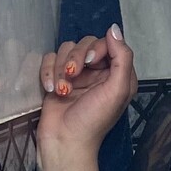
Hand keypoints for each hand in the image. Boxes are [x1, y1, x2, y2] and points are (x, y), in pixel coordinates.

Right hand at [36, 25, 136, 162]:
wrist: (64, 142)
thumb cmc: (94, 120)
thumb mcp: (117, 90)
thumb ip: (122, 57)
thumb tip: (113, 29)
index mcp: (117, 74)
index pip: (108, 43)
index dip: (98, 48)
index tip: (91, 62)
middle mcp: (97, 72)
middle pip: (85, 43)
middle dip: (76, 58)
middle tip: (72, 76)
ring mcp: (76, 75)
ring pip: (65, 49)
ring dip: (60, 68)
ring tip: (62, 90)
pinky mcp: (56, 79)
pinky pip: (49, 59)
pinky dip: (48, 72)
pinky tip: (51, 89)